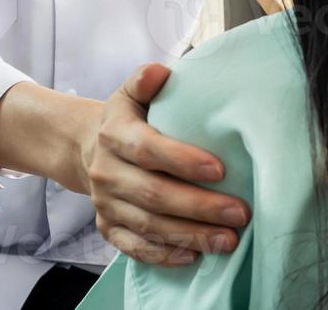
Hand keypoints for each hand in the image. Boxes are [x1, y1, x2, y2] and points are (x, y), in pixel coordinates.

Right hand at [79, 63, 250, 265]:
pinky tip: (194, 255)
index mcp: (113, 133)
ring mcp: (105, 203)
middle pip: (153, 194)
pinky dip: (163, 255)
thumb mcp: (131, 93)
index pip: (147, 149)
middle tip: (239, 212)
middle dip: (198, 206)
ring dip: (190, 235)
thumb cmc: (127, 119)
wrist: (88, 148)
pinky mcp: (107, 227)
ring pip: (148, 225)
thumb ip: (144, 80)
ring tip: (228, 239)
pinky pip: (134, 247)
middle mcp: (106, 171)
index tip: (220, 170)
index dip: (182, 161)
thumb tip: (160, 72)